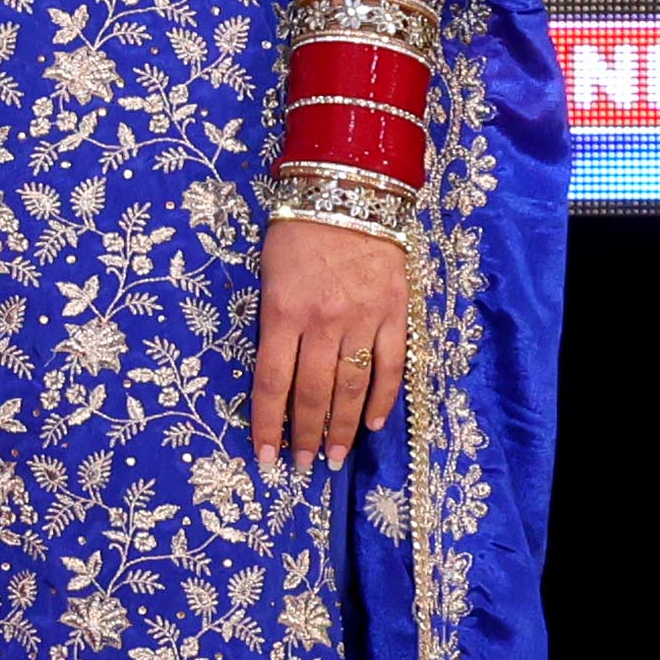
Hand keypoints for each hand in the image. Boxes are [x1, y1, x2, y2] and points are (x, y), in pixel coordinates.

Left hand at [250, 210, 414, 467]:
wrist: (349, 192)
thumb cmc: (298, 231)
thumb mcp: (267, 274)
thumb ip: (273, 323)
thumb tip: (273, 374)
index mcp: (282, 313)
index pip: (270, 383)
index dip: (267, 425)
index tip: (264, 457)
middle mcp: (323, 323)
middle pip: (312, 394)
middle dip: (306, 436)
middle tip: (304, 467)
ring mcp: (363, 320)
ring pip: (352, 388)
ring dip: (343, 429)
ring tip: (335, 459)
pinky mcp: (395, 314)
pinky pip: (391, 366)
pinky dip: (382, 399)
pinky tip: (372, 424)